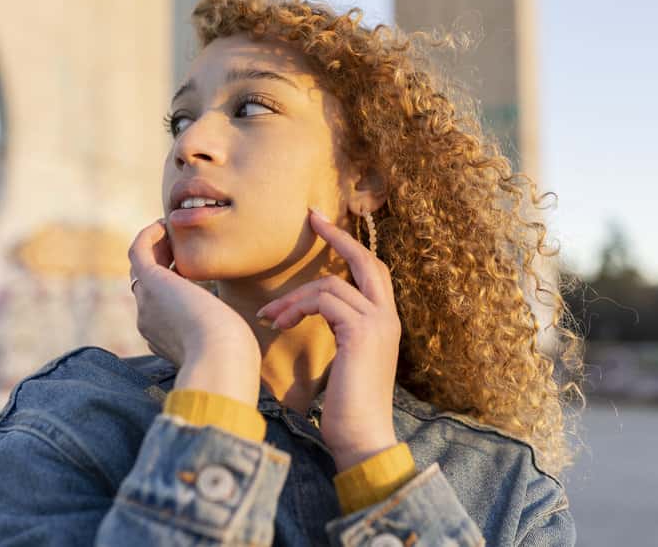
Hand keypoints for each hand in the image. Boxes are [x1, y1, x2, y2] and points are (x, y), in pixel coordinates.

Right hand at [128, 218, 261, 400]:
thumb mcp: (225, 344)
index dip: (172, 283)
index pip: (160, 306)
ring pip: (141, 267)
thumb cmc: (232, 355)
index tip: (191, 267)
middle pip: (146, 283)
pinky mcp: (151, 283)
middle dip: (162, 261)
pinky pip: (138, 252)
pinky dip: (148, 236)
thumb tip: (234, 330)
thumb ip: (222, 334)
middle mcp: (148, 321)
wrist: (219, 358)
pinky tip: (165, 224)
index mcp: (164, 338)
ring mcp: (145, 302)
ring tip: (172, 230)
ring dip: (155, 246)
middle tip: (181, 243)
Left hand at [255, 207, 401, 471]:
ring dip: (293, 299)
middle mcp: (387, 317)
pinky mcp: (360, 332)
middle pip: (365, 261)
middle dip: (338, 237)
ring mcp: (377, 323)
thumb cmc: (349, 407)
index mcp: (385, 322)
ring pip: (329, 285)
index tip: (323, 226)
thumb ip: (340, 331)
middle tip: (312, 219)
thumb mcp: (345, 361)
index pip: (371, 272)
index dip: (349, 246)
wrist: (363, 437)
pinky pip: (323, 300)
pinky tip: (279, 324)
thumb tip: (311, 311)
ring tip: (269, 318)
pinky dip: (296, 308)